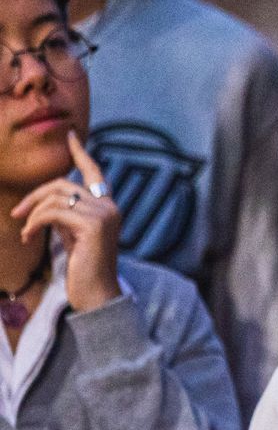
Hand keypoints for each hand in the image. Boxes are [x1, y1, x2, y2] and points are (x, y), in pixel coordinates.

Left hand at [11, 132, 121, 312]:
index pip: (93, 172)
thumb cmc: (83, 269)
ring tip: (25, 233)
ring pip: (56, 197)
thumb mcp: (73, 236)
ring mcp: (103, 214)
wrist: (96, 294)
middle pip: (63, 184)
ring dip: (32, 214)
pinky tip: (28, 237)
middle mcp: (109, 206)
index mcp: (107, 206)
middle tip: (16, 215)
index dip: (80, 152)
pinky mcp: (93, 225)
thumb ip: (67, 216)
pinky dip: (35, 222)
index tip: (71, 135)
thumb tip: (46, 204)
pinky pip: (54, 213)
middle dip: (34, 197)